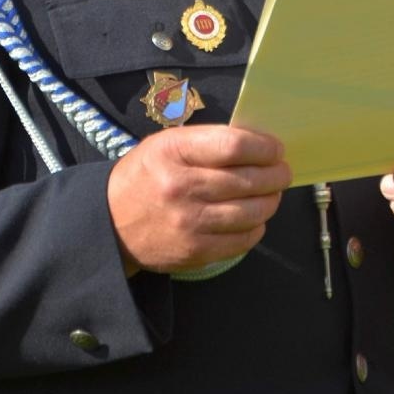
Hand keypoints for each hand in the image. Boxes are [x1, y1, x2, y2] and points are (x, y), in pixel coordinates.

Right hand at [107, 124, 290, 274]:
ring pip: (251, 212)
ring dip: (271, 201)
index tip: (276, 149)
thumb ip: (208, 142)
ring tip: (271, 194)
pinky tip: (254, 217)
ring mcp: (189, 223)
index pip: (234, 146)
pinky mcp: (195, 251)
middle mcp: (181, 187)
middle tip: (282, 172)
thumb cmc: (146, 175)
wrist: (110, 223)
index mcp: (174, 151)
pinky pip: (242, 240)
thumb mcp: (166, 144)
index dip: (264, 147)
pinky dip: (256, 227)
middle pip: (248, 180)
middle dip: (275, 175)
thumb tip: (259, 145)